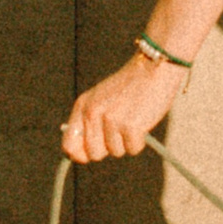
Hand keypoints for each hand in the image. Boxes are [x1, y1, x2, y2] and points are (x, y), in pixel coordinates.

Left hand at [62, 55, 184, 162]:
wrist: (153, 66)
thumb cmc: (130, 85)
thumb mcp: (100, 98)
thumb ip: (89, 120)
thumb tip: (79, 154)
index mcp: (82, 106)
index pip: (69, 145)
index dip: (79, 155)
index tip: (87, 157)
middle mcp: (92, 114)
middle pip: (94, 154)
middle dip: (108, 148)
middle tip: (119, 131)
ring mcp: (111, 120)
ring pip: (116, 152)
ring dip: (126, 141)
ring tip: (133, 119)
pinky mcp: (131, 126)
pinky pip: (133, 149)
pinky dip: (140, 141)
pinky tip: (143, 122)